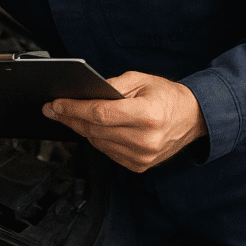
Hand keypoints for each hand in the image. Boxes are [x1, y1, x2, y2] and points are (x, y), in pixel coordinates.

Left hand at [42, 71, 207, 171]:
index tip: (55, 104)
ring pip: (97, 142)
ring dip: (80, 128)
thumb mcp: (140, 79)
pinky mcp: (139, 166)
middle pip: (94, 129)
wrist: (193, 118)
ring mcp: (142, 156)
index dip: (74, 109)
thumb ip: (112, 84)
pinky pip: (106, 151)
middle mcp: (145, 140)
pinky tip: (92, 127)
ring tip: (68, 115)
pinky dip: (96, 138)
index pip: (100, 114)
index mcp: (147, 115)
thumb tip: (85, 91)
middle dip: (69, 117)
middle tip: (52, 109)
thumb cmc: (166, 96)